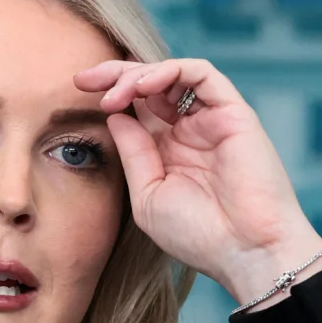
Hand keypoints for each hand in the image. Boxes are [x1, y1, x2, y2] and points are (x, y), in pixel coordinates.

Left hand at [73, 58, 321, 306]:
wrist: (245, 251)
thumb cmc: (199, 235)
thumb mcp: (147, 194)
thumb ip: (132, 152)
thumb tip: (114, 114)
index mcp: (167, 151)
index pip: (135, 107)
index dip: (108, 93)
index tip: (76, 90)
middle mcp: (189, 131)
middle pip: (150, 85)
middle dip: (115, 75)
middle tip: (85, 80)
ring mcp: (212, 120)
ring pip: (173, 74)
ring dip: (139, 74)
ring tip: (116, 93)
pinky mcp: (234, 112)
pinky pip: (202, 74)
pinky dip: (171, 70)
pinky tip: (144, 86)